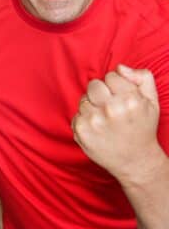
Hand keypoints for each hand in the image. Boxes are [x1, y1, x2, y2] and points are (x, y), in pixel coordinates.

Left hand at [73, 65, 161, 183]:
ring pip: (84, 99)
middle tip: (111, 107)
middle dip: (102, 93)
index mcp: (130, 100)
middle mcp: (111, 109)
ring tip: (106, 120)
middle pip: (94, 84)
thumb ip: (142, 78)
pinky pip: (77, 113)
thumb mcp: (152, 101)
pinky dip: (85, 119)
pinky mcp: (81, 130)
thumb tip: (120, 67)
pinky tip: (98, 128)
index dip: (116, 86)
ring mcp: (94, 120)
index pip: (111, 75)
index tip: (121, 98)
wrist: (136, 161)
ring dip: (92, 106)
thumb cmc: (143, 128)